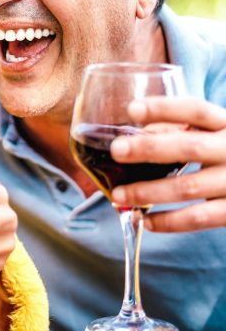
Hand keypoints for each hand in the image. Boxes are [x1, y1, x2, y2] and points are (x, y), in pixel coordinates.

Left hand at [111, 96, 225, 231]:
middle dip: (149, 148)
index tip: (132, 109)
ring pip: (188, 186)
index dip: (164, 109)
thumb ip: (182, 132)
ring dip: (149, 192)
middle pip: (189, 147)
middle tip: (117, 150)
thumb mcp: (215, 134)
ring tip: (118, 194)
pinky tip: (145, 220)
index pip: (196, 110)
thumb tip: (133, 138)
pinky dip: (169, 221)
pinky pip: (199, 218)